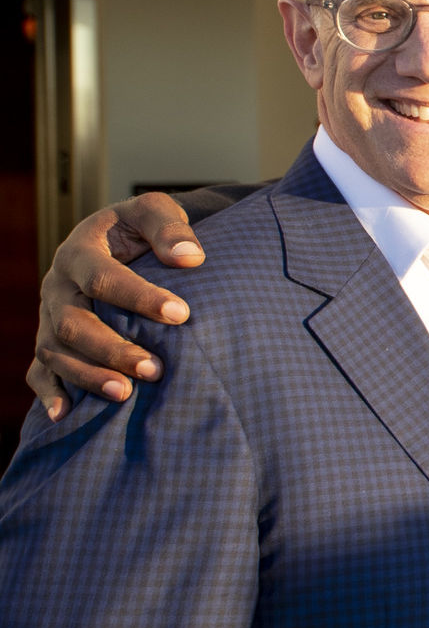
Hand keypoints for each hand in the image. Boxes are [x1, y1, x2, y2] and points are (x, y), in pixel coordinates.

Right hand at [28, 193, 203, 418]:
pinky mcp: (49, 339)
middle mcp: (57, 287)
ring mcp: (48, 316)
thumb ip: (169, 226)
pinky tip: (64, 415)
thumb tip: (191, 257)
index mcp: (79, 252)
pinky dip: (48, 393)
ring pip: (55, 351)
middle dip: (113, 349)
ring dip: (88, 375)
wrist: (115, 240)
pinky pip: (38, 370)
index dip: (139, 297)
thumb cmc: (139, 229)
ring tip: (126, 394)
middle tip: (156, 368)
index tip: (180, 314)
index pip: (103, 278)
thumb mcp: (153, 211)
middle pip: (74, 323)